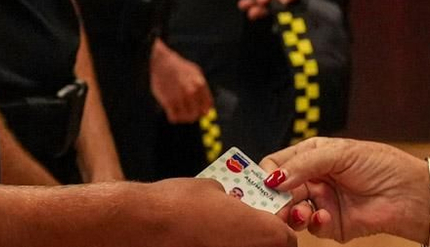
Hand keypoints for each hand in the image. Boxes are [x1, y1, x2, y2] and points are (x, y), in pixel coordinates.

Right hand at [126, 178, 296, 246]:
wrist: (142, 225)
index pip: (287, 240)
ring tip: (218, 237)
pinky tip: (204, 242)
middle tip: (241, 231)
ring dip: (238, 246)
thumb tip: (232, 203)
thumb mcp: (213, 189)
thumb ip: (233, 199)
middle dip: (258, 242)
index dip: (277, 229)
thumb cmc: (178, 204)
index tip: (265, 221)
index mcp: (265, 233)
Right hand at [149, 39, 213, 123]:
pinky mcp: (168, 101)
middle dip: (192, 116)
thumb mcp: (195, 73)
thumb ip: (201, 89)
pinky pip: (174, 118)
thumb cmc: (178, 67)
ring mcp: (180, 97)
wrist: (161, 61)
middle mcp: (192, 92)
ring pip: (186, 118)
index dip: (202, 111)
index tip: (197, 111)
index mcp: (200, 84)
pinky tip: (171, 111)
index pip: (207, 107)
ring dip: (182, 117)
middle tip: (186, 113)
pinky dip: (173, 117)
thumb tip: (207, 110)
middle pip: (197, 115)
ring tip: (177, 111)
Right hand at [261, 137, 429, 242]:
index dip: (266, 173)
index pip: (278, 164)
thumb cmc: (380, 164)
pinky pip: (311, 227)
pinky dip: (312, 223)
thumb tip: (274, 178)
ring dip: (289, 212)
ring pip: (291, 211)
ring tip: (297, 212)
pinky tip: (321, 217)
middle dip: (272, 198)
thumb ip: (305, 164)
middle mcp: (313, 179)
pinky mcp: (332, 226)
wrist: (409, 194)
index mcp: (312, 156)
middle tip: (267, 205)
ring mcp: (321, 203)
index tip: (260, 183)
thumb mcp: (340, 154)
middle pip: (279, 190)